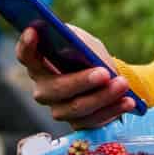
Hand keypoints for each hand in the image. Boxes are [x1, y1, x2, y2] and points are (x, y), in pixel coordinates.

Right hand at [16, 24, 133, 129]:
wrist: (108, 76)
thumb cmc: (89, 55)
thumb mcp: (84, 42)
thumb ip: (77, 42)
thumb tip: (74, 45)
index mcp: (39, 64)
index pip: (25, 56)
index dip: (26, 45)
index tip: (34, 31)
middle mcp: (44, 90)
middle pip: (55, 89)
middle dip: (80, 81)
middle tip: (103, 73)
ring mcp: (59, 109)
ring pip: (76, 108)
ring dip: (103, 97)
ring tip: (122, 84)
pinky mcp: (77, 123)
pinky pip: (93, 121)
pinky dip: (113, 110)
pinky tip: (128, 101)